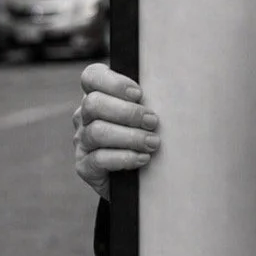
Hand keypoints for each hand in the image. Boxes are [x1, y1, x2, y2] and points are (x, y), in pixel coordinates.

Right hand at [73, 64, 160, 202]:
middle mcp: (85, 116)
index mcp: (98, 95)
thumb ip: (151, 99)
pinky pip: (99, 159)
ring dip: (130, 137)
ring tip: (153, 143)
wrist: (141, 179)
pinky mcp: (84, 166)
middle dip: (127, 112)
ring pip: (97, 132)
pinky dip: (124, 158)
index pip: (92, 76)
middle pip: (94, 104)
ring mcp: (82, 141)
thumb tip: (174, 90)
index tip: (139, 94)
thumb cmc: (148, 136)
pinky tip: (143, 159)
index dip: (114, 82)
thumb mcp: (148, 114)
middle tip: (152, 122)